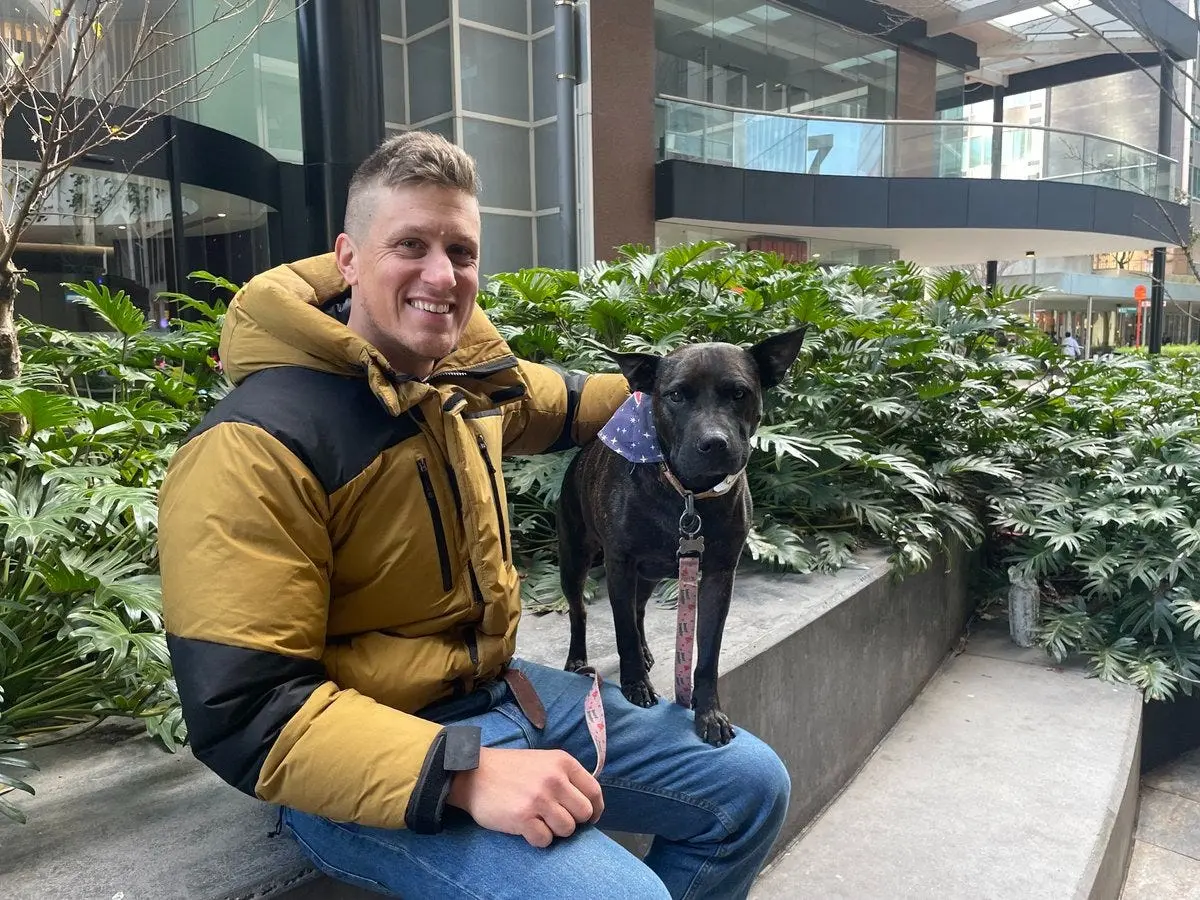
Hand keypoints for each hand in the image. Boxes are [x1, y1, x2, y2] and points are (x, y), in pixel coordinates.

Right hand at [446, 747, 603, 846]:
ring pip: (567, 829)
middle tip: (556, 818)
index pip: (594, 791)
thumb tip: (588, 803)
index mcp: (562, 762)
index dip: (595, 809)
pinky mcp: (523, 817)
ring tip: (539, 821)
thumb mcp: (543, 761)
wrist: (473, 773)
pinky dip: (537, 838)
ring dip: (555, 830)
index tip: (590, 817)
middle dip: (573, 820)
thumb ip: (565, 777)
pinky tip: (527, 827)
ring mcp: (539, 799)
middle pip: (584, 813)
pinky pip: (545, 840)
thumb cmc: (510, 769)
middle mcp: (554, 779)